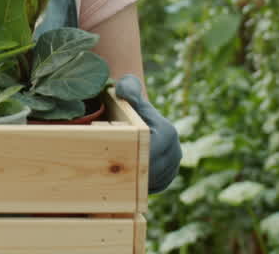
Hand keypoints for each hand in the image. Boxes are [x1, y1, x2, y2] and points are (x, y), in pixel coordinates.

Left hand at [116, 74, 180, 193]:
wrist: (138, 116)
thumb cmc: (128, 101)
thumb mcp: (126, 89)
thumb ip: (127, 88)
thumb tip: (124, 93)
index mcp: (168, 133)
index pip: (147, 152)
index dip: (126, 155)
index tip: (107, 154)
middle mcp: (175, 153)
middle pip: (148, 172)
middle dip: (127, 171)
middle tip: (104, 168)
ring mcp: (172, 168)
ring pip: (148, 183)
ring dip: (130, 181)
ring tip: (111, 173)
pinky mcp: (166, 180)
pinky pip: (148, 190)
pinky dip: (134, 187)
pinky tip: (120, 178)